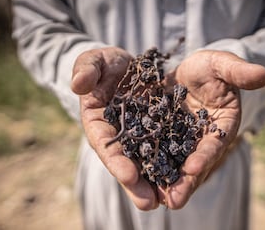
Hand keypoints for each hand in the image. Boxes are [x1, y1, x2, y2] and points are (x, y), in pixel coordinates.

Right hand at [71, 47, 159, 209]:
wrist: (125, 65)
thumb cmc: (104, 64)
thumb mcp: (94, 60)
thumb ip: (86, 69)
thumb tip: (78, 84)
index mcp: (98, 122)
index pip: (104, 144)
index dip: (115, 161)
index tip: (129, 176)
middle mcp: (118, 135)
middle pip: (126, 162)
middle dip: (136, 184)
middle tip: (150, 203)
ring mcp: (138, 135)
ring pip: (147, 161)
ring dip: (157, 181)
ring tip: (172, 199)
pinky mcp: (157, 130)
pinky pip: (166, 146)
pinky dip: (174, 162)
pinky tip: (187, 175)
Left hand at [158, 50, 264, 208]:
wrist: (190, 71)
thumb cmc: (211, 68)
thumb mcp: (222, 65)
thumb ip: (239, 72)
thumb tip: (264, 74)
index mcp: (221, 125)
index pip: (214, 143)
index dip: (205, 155)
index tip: (193, 168)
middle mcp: (202, 140)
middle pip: (195, 163)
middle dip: (185, 182)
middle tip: (173, 200)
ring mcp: (182, 141)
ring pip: (174, 164)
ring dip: (165, 182)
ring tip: (154, 200)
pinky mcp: (163, 137)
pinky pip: (155, 153)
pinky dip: (148, 167)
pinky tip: (137, 181)